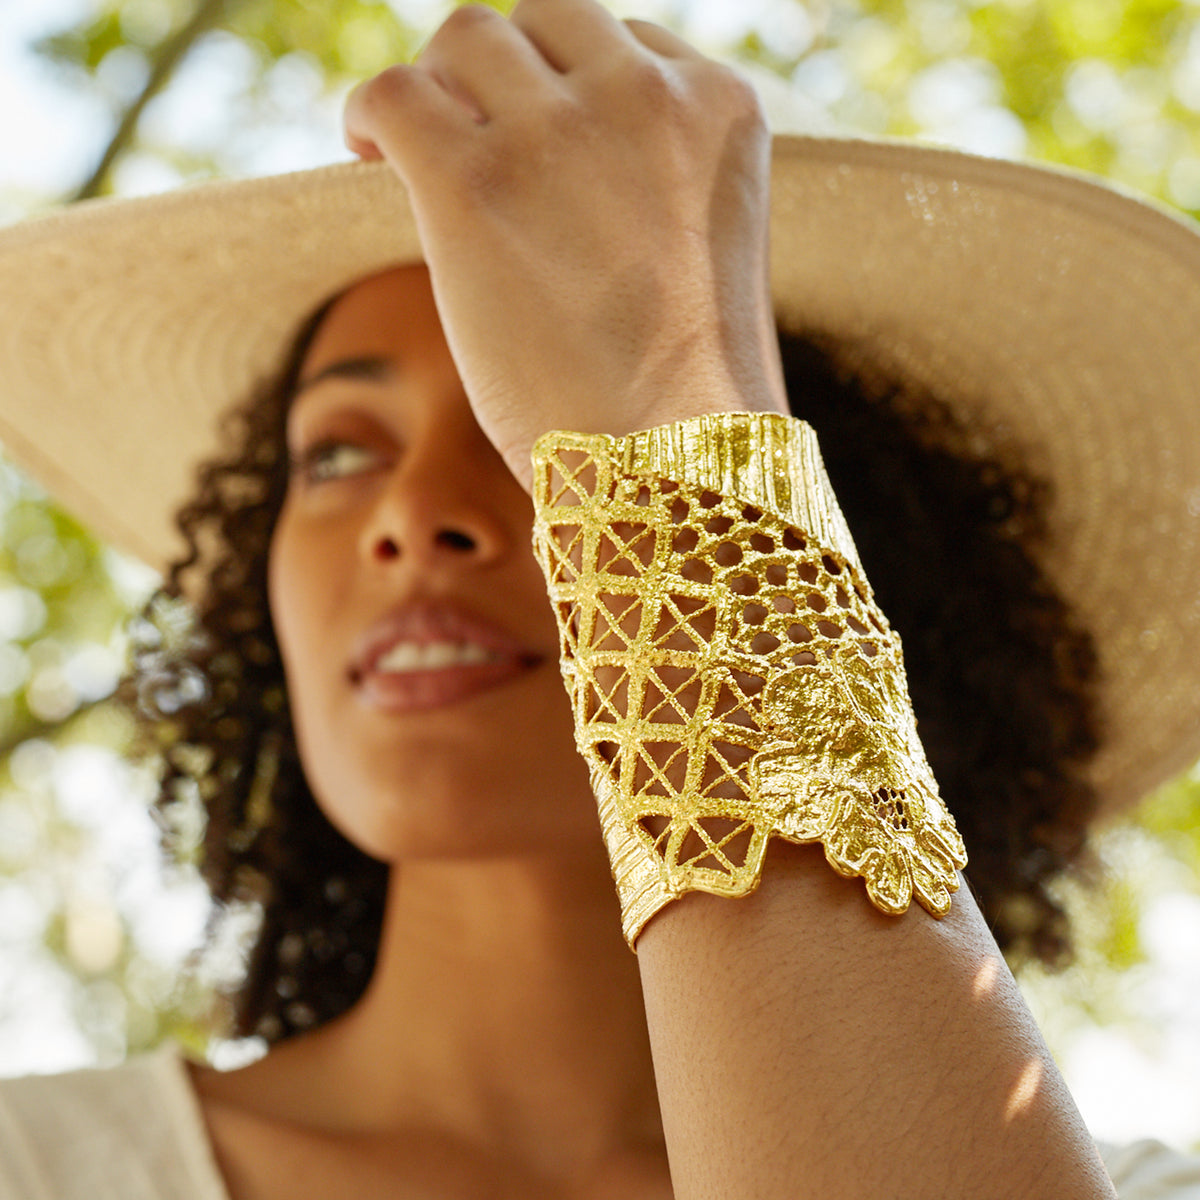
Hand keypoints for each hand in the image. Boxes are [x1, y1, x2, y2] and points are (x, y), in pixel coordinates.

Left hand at [344, 0, 787, 489]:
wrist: (671, 463)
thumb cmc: (688, 391)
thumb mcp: (698, 251)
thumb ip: (650, 181)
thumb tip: (550, 165)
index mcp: (719, 107)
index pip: (623, 43)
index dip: (570, 90)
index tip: (541, 140)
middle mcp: (644, 94)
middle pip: (541, 20)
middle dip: (502, 73)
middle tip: (474, 136)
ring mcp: (557, 132)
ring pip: (465, 40)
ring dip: (440, 90)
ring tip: (418, 150)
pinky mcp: (472, 183)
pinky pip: (392, 92)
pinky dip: (370, 112)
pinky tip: (368, 151)